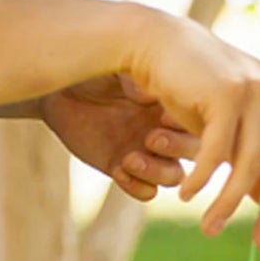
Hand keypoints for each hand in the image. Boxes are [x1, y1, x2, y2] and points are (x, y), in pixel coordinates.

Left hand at [38, 73, 199, 202]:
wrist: (60, 93)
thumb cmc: (91, 72)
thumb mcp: (116, 69)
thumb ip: (137, 80)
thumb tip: (152, 97)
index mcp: (172, 104)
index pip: (199, 122)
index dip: (188, 125)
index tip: (165, 117)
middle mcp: (166, 132)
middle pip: (195, 154)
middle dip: (177, 149)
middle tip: (151, 138)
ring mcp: (148, 155)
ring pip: (174, 177)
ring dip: (156, 172)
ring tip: (130, 159)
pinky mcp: (125, 172)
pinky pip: (146, 192)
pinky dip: (136, 186)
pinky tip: (118, 170)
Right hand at [123, 7, 259, 249]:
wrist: (159, 44)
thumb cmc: (195, 88)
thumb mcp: (232, 126)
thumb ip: (252, 157)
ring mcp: (254, 90)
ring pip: (248, 166)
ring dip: (228, 204)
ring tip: (209, 229)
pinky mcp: (225, 94)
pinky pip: (217, 154)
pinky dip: (202, 180)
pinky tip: (188, 196)